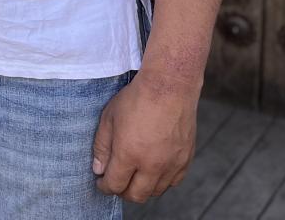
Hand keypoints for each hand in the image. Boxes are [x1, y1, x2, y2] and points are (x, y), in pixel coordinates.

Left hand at [92, 72, 197, 202]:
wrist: (168, 88)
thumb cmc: (136, 99)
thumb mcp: (109, 118)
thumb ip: (102, 147)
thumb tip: (99, 170)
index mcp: (129, 154)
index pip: (115, 185)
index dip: (105, 187)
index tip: (101, 182)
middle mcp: (152, 165)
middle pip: (136, 195)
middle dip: (122, 192)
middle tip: (116, 182)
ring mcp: (171, 164)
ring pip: (155, 192)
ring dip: (142, 188)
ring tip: (133, 176)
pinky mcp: (185, 160)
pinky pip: (173, 182)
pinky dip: (161, 182)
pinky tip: (152, 171)